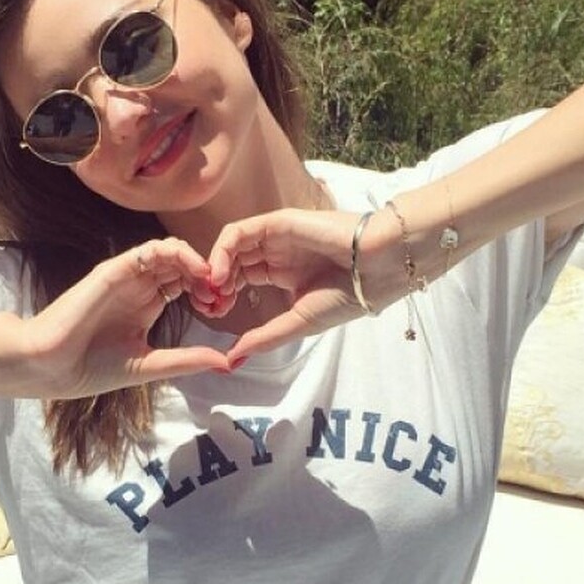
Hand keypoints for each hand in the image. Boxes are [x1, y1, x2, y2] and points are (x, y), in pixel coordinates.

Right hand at [25, 238, 230, 397]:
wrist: (52, 367)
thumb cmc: (92, 368)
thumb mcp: (150, 364)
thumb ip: (187, 360)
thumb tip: (226, 362)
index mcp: (147, 304)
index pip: (187, 283)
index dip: (209, 291)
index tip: (223, 309)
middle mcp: (139, 286)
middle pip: (183, 265)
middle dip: (209, 275)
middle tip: (225, 293)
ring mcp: (128, 276)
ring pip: (170, 251)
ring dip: (197, 261)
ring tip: (214, 281)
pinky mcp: (115, 269)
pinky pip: (151, 249)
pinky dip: (178, 254)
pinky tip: (197, 271)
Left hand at [205, 209, 379, 361]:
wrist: (375, 269)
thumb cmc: (345, 297)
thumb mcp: (297, 323)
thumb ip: (264, 337)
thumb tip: (231, 360)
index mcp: (281, 274)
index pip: (239, 280)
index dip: (221, 298)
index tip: (215, 317)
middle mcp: (275, 253)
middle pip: (230, 263)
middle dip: (213, 285)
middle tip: (208, 305)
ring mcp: (275, 237)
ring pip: (230, 247)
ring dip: (214, 268)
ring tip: (212, 292)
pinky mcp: (277, 223)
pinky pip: (239, 232)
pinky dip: (222, 251)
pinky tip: (220, 275)